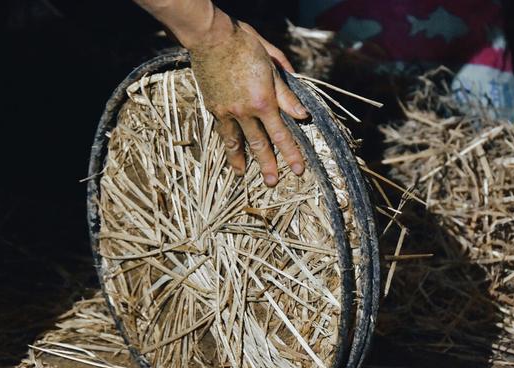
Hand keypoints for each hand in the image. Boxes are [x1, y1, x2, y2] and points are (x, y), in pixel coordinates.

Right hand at [189, 16, 308, 185]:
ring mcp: (226, 111)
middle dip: (267, 165)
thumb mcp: (272, 66)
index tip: (298, 170)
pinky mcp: (213, 107)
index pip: (281, 134)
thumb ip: (287, 94)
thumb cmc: (245, 45)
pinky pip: (222, 130)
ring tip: (242, 174)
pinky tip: (230, 150)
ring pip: (235, 142)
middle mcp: (244, 111)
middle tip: (272, 183)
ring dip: (240, 160)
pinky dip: (227, 143)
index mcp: (263, 101)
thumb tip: (302, 114)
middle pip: (259, 144)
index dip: (291, 154)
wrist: (212, 37)